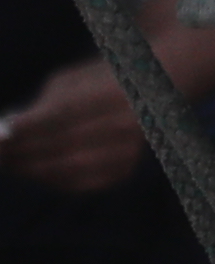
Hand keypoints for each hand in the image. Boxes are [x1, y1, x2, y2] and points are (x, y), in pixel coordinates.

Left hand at [0, 54, 144, 198]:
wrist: (151, 93)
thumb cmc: (99, 82)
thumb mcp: (73, 80)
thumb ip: (46, 103)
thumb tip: (11, 131)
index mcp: (116, 93)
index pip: (67, 113)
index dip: (32, 124)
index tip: (4, 130)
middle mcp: (128, 124)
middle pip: (67, 142)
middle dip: (26, 149)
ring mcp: (129, 150)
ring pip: (73, 167)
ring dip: (34, 167)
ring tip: (10, 162)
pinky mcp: (125, 169)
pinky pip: (83, 182)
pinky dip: (53, 179)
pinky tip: (34, 170)